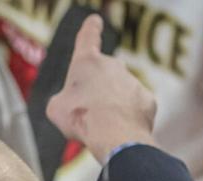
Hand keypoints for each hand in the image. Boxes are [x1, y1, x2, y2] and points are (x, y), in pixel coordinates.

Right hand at [45, 14, 156, 162]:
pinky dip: (128, 116)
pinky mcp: (146, 99)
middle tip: (88, 112)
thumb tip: (70, 104)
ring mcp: (132, 81)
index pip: (87, 38)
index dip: (90, 29)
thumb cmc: (81, 118)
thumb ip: (64, 99)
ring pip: (120, 93)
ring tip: (102, 126)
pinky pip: (135, 106)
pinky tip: (120, 129)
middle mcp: (112, 65)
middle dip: (97, 90)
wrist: (114, 136)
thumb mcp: (56, 108)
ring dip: (112, 106)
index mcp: (86, 62)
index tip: (94, 22)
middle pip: (103, 74)